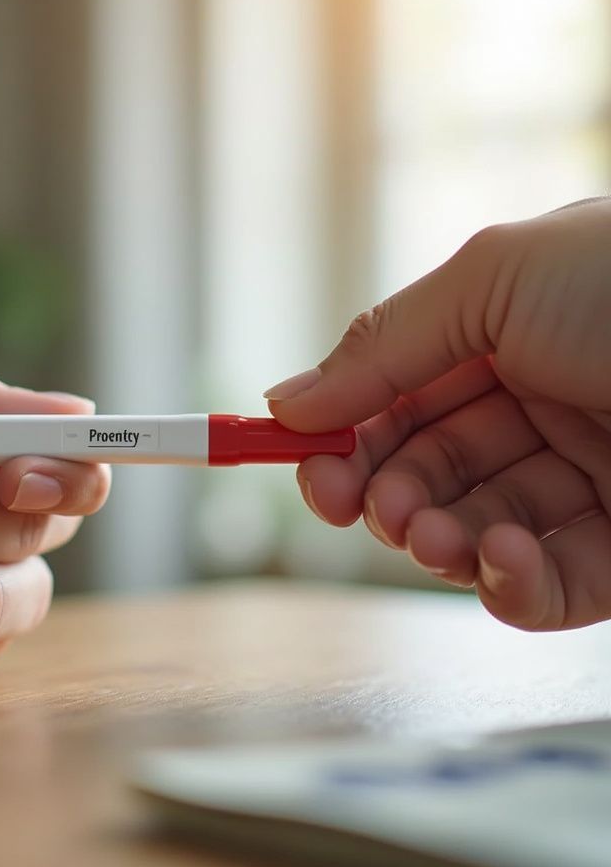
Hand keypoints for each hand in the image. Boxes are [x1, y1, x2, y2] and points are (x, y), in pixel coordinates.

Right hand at [266, 198, 610, 630]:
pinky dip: (509, 584)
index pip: (399, 398)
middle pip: (425, 469)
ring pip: (472, 532)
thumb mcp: (494, 279)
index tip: (303, 468)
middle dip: (381, 494)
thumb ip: (381, 345)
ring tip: (430, 534)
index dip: (344, 435)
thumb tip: (285, 399)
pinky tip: (504, 561)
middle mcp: (543, 409)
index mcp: (509, 335)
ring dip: (435, 540)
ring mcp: (586, 484)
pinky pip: (543, 587)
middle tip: (358, 508)